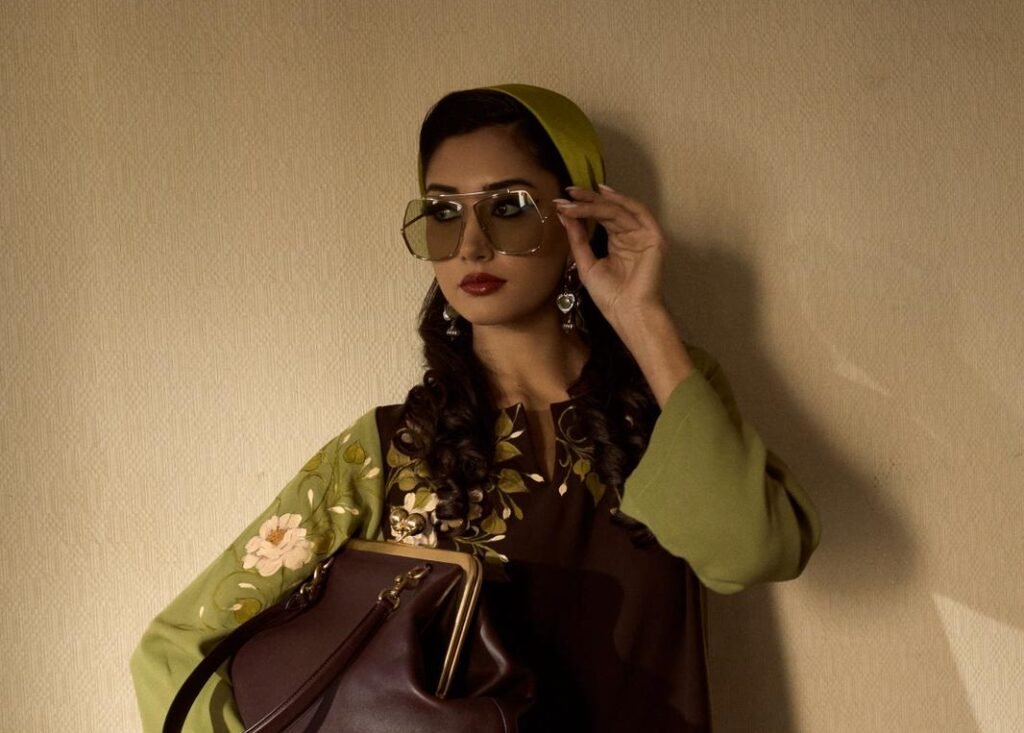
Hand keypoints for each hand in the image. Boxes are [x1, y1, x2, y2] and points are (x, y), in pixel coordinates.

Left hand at [555, 184, 693, 404]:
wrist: (627, 312)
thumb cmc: (610, 296)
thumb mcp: (586, 264)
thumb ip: (578, 239)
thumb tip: (565, 216)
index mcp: (619, 241)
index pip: (600, 217)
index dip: (582, 208)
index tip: (560, 202)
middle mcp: (632, 235)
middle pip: (609, 209)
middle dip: (587, 200)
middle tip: (568, 193)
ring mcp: (644, 235)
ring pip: (619, 209)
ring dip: (597, 202)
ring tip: (576, 197)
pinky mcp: (653, 237)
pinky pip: (637, 213)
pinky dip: (620, 202)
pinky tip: (603, 196)